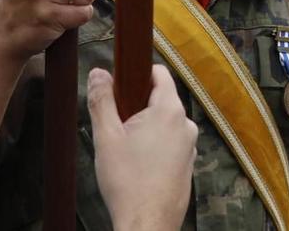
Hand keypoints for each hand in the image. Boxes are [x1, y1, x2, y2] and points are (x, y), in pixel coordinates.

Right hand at [89, 66, 196, 230]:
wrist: (146, 224)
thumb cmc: (127, 182)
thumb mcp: (106, 137)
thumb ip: (102, 100)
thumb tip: (98, 73)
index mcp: (169, 110)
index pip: (159, 73)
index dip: (137, 75)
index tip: (120, 86)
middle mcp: (186, 124)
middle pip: (161, 99)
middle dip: (137, 106)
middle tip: (116, 126)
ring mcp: (189, 146)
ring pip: (165, 124)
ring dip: (146, 129)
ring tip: (125, 150)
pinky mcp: (187, 164)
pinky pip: (170, 144)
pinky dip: (155, 147)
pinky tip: (138, 165)